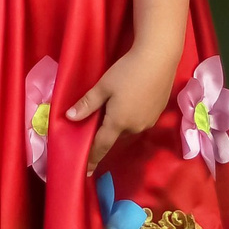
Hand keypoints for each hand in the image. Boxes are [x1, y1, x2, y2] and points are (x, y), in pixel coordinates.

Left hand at [67, 45, 179, 172]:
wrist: (159, 58)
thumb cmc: (127, 71)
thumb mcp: (103, 86)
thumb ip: (87, 104)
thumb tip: (69, 118)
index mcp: (118, 123)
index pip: (101, 146)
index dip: (93, 158)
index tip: (87, 171)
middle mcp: (135, 127)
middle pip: (116, 136)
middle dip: (107, 132)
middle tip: (99, 120)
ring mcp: (149, 121)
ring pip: (129, 129)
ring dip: (121, 124)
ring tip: (116, 107)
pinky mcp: (158, 112)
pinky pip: (140, 121)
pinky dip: (133, 117)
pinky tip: (132, 101)